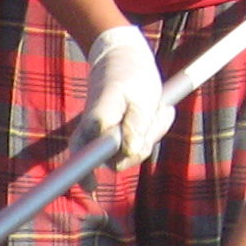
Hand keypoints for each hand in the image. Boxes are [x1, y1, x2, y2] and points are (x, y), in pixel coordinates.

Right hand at [77, 23, 173, 167]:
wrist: (122, 58)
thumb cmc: (133, 74)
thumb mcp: (143, 97)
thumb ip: (136, 126)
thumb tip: (130, 152)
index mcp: (98, 116)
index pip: (86, 148)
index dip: (85, 170)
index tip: (90, 186)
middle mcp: (93, 131)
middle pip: (117, 159)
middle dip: (144, 143)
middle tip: (160, 110)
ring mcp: (101, 136)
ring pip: (129, 154)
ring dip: (151, 134)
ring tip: (158, 106)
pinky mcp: (111, 138)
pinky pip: (135, 147)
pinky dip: (151, 133)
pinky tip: (157, 112)